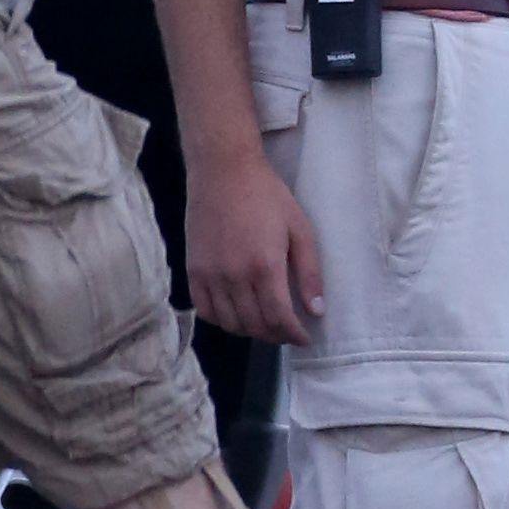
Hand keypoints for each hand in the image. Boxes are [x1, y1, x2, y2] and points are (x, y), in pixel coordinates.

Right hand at [185, 150, 325, 346]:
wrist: (223, 171)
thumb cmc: (267, 195)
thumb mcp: (299, 229)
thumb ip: (309, 272)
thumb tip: (316, 311)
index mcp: (265, 266)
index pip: (279, 318)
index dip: (294, 335)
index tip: (303, 338)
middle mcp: (235, 277)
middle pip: (255, 325)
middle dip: (276, 335)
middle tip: (287, 332)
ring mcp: (210, 276)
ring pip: (230, 323)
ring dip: (250, 331)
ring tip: (265, 324)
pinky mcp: (193, 271)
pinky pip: (206, 311)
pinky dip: (222, 321)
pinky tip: (236, 314)